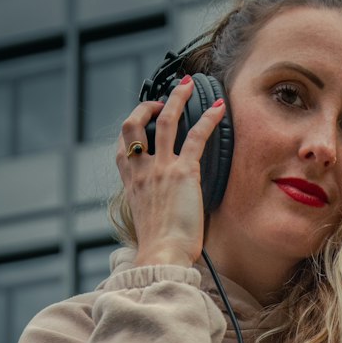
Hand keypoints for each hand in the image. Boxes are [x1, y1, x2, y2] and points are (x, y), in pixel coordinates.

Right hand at [115, 79, 226, 267]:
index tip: (141, 120)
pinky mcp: (183, 173)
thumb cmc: (159, 248)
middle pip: (134, 125)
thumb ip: (152, 205)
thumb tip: (167, 205)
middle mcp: (142, 171)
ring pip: (165, 121)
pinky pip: (195, 136)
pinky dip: (208, 119)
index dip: (131, 129)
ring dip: (176, 99)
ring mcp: (161, 169)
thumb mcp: (147, 222)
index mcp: (131, 184)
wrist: (163, 256)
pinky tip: (219, 109)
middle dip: (147, 106)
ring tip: (187, 86)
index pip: (122, 148)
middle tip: (162, 99)